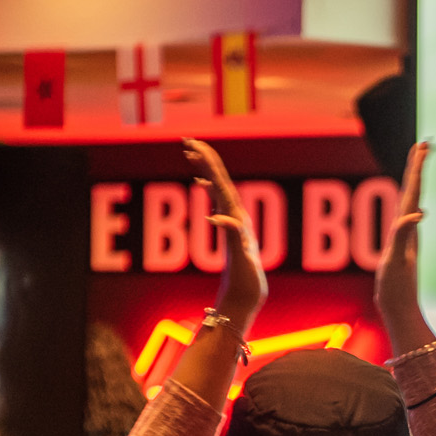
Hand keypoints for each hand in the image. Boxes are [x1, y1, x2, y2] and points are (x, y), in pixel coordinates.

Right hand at [184, 138, 266, 332]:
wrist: (249, 295)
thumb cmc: (246, 279)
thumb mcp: (241, 257)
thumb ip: (233, 235)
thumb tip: (219, 217)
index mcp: (237, 216)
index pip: (221, 182)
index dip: (207, 163)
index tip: (193, 145)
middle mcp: (236, 214)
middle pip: (220, 179)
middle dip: (205, 158)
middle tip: (187, 140)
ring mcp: (233, 220)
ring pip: (218, 187)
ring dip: (205, 169)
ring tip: (190, 152)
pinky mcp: (229, 228)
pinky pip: (217, 201)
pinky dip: (209, 188)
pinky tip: (202, 184)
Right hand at [375, 142, 435, 356]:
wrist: (399, 308)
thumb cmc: (397, 288)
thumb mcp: (398, 259)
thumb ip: (404, 234)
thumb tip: (419, 212)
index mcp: (407, 226)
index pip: (413, 189)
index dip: (417, 167)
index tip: (424, 144)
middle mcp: (408, 228)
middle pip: (413, 190)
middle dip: (416, 166)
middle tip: (424, 143)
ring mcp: (405, 237)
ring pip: (410, 201)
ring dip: (414, 181)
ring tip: (418, 164)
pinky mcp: (400, 246)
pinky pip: (404, 218)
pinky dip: (407, 205)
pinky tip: (412, 204)